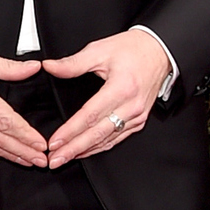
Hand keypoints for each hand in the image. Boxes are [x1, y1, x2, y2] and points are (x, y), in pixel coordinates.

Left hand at [42, 30, 171, 167]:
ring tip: (65, 159)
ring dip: (85, 151)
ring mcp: (137, 115)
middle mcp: (131, 106)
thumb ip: (73, 63)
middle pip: (97, 134)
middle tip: (56, 159)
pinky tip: (85, 151)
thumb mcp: (100, 50)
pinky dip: (100, 147)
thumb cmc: (133, 50)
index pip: (90, 116)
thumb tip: (50, 66)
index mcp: (121, 88)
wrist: (159, 51)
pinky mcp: (139, 120)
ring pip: (107, 140)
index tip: (54, 142)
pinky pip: (117, 138)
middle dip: (74, 149)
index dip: (70, 131)